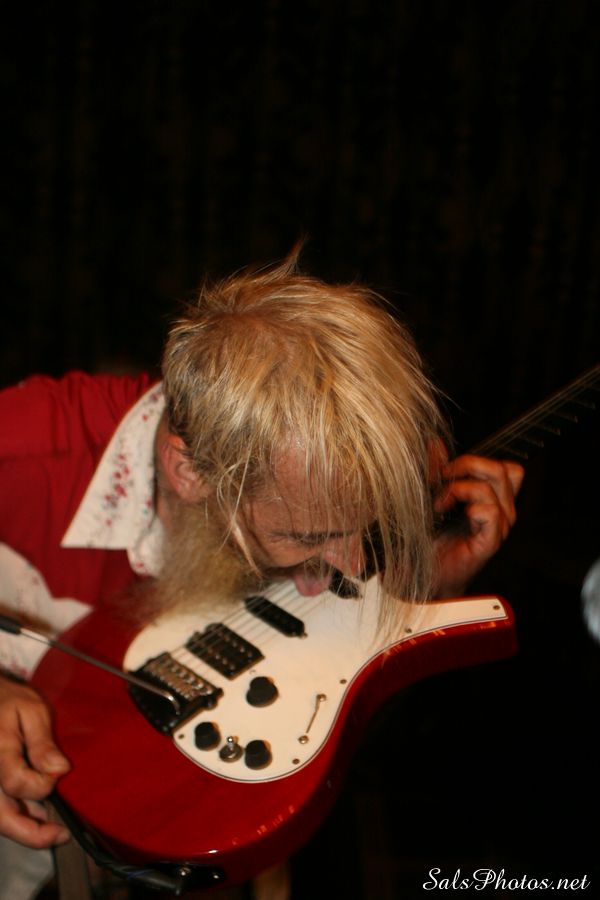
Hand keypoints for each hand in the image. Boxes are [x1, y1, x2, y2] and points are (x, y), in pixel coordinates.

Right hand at [0, 675, 70, 847]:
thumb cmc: (8, 700)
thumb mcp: (31, 710)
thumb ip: (42, 741)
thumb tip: (59, 768)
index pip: (16, 782)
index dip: (42, 784)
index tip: (61, 773)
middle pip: (1, 816)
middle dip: (30, 833)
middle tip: (59, 835)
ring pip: (0, 818)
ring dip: (24, 828)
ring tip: (51, 830)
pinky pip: (0, 809)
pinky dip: (16, 818)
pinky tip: (37, 816)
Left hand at [433, 454, 524, 596]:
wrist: (425, 572)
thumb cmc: (433, 537)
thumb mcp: (433, 494)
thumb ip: (438, 469)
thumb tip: (435, 444)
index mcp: (494, 499)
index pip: (508, 468)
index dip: (478, 460)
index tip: (448, 468)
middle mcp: (502, 511)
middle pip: (503, 470)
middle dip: (469, 465)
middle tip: (443, 478)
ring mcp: (498, 528)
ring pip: (492, 489)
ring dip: (459, 489)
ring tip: (439, 503)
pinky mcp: (489, 542)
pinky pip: (491, 513)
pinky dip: (469, 508)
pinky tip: (452, 516)